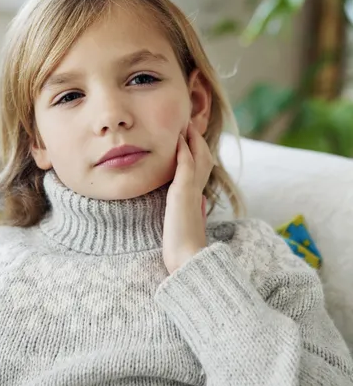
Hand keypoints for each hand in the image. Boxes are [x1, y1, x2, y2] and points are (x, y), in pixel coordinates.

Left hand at [163, 122, 213, 273]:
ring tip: (186, 126)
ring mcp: (193, 191)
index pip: (202, 170)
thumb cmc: (185, 249)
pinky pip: (186, 166)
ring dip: (193, 140)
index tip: (192, 141)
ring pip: (199, 158)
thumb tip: (201, 203)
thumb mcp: (189, 225)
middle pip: (204, 159)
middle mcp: (199, 192)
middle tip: (191, 126)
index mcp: (198, 199)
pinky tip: (180, 139)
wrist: (188, 260)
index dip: (199, 154)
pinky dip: (184, 150)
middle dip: (198, 142)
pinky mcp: (184, 193)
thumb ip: (195, 211)